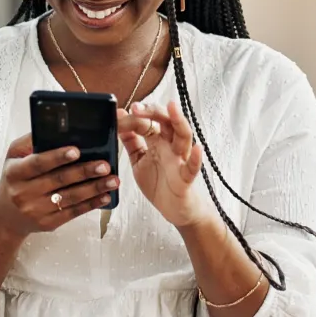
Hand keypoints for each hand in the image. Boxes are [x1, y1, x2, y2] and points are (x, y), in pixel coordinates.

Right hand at [0, 134, 118, 238]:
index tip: (77, 150)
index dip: (57, 156)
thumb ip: (30, 141)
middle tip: (104, 165)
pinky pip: (73, 213)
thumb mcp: (13, 157)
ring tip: (113, 180)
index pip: (37, 163)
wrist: (5, 217)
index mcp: (14, 173)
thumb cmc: (14, 179)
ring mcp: (36, 210)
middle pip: (58, 180)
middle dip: (84, 171)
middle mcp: (23, 193)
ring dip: (94, 188)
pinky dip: (91, 204)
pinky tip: (105, 196)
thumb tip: (53, 127)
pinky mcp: (48, 224)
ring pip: (70, 198)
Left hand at [120, 101, 214, 228]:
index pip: (147, 122)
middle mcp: (170, 146)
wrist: (174, 209)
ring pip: (183, 137)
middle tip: (136, 107)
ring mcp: (180, 160)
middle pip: (166, 122)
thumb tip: (120, 119)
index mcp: (158, 141)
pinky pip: (192, 167)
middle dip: (153, 111)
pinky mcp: (186, 178)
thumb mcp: (138, 160)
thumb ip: (131, 142)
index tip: (118, 115)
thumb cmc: (158, 182)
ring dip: (179, 122)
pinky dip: (196, 158)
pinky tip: (197, 148)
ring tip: (173, 108)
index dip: (134, 118)